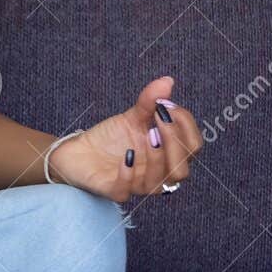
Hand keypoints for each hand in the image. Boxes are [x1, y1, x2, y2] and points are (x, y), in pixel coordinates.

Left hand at [48, 76, 203, 199]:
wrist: (78, 151)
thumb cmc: (112, 137)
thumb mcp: (132, 116)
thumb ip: (150, 102)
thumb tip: (167, 80)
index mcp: (168, 155)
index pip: (193, 146)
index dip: (185, 126)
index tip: (167, 105)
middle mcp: (157, 173)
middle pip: (182, 169)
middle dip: (175, 143)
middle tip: (159, 119)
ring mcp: (137, 184)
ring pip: (160, 183)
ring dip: (157, 157)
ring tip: (147, 134)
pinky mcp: (114, 191)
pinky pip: (126, 190)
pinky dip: (129, 173)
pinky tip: (127, 155)